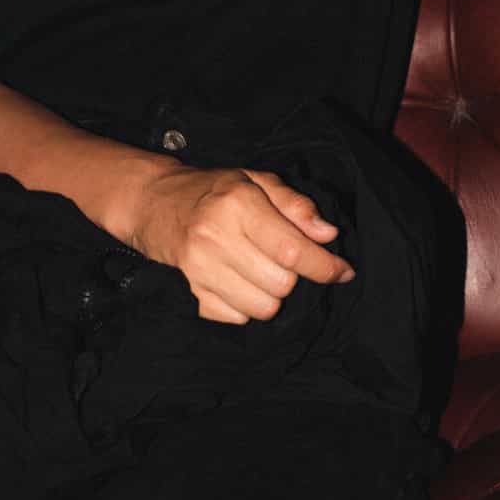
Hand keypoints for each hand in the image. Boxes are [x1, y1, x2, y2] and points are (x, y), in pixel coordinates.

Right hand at [128, 164, 353, 323]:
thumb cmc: (216, 190)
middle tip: (282, 259)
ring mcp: (199, 268)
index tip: (343, 271)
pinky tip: (238, 281)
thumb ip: (296, 206)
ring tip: (260, 270)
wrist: (156, 203)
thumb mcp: (257, 182)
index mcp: (238, 204)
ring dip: (271, 294)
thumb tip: (328, 234)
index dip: (325, 266)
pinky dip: (245, 306)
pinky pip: (236, 318)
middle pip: (281, 283)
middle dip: (292, 276)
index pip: (292, 250)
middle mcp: (216, 237)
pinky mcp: (190, 291)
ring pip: (262, 307)